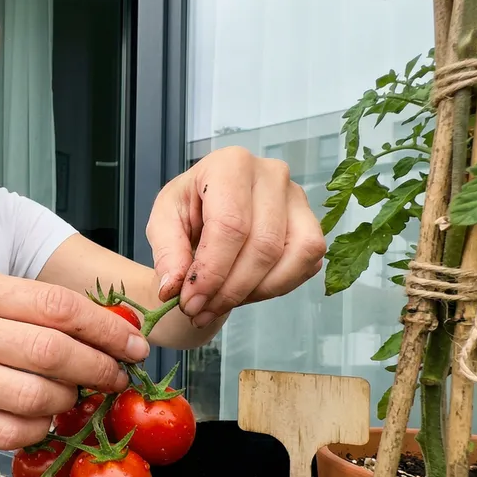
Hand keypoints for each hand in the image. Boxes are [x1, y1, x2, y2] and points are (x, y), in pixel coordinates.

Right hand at [0, 268, 148, 450]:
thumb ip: (30, 304)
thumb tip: (109, 328)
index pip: (56, 306)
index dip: (105, 329)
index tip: (134, 345)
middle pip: (51, 354)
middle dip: (98, 369)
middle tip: (116, 377)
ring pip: (33, 398)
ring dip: (68, 403)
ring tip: (74, 397)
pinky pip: (6, 433)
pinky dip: (37, 430)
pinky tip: (42, 419)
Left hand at [146, 146, 326, 327]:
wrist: (211, 208)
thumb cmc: (189, 209)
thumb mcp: (164, 222)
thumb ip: (167, 253)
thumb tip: (173, 288)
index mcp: (231, 164)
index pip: (230, 225)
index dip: (211, 272)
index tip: (189, 301)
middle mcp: (272, 174)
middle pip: (263, 246)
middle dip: (230, 290)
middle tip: (200, 311)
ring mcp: (299, 199)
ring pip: (294, 256)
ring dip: (256, 292)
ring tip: (220, 304)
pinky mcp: (312, 224)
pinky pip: (307, 265)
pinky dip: (276, 288)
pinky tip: (245, 291)